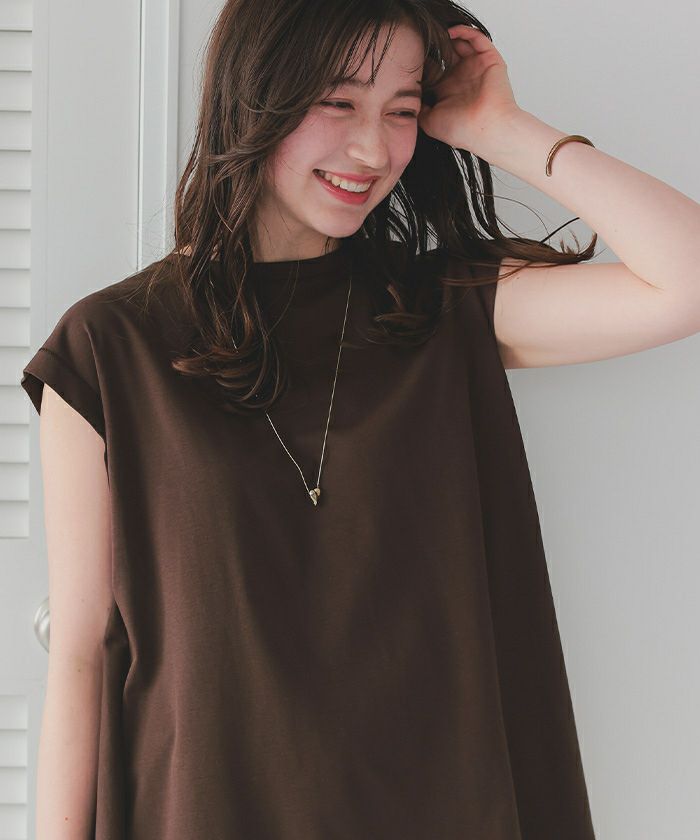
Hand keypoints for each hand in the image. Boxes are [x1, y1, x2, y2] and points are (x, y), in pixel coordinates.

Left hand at [418, 24, 521, 158]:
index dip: (423, 61)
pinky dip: (464, 31)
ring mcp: (476, 68)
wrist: (485, 129)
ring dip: (448, 36)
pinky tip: (450, 32)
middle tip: (422, 40)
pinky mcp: (489, 60)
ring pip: (461, 42)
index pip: (434, 68)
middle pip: (447, 53)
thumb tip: (407, 101)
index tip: (412, 56)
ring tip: (435, 33)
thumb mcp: (429, 122)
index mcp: (448, 90)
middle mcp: (462, 77)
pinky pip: (477, 38)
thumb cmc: (462, 130)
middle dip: (435, 45)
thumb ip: (418, 109)